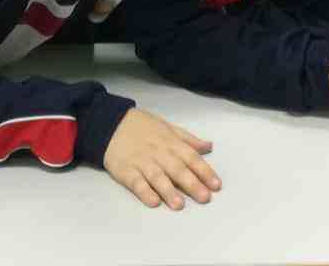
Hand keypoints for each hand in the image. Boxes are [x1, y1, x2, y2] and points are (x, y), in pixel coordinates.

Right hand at [102, 108, 220, 209]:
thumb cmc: (143, 127)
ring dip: (169, 191)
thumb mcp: (169, 127)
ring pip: (158, 177)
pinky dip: (145, 192)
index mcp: (171, 142)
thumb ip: (189, 139)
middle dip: (192, 184)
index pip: (191, 157)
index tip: (216, 185)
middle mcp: (159, 152)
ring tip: (179, 205)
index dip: (205, 171)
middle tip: (205, 198)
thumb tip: (209, 146)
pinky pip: (136, 182)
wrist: (112, 123)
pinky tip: (153, 202)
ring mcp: (142, 162)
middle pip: (178, 169)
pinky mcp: (126, 170)